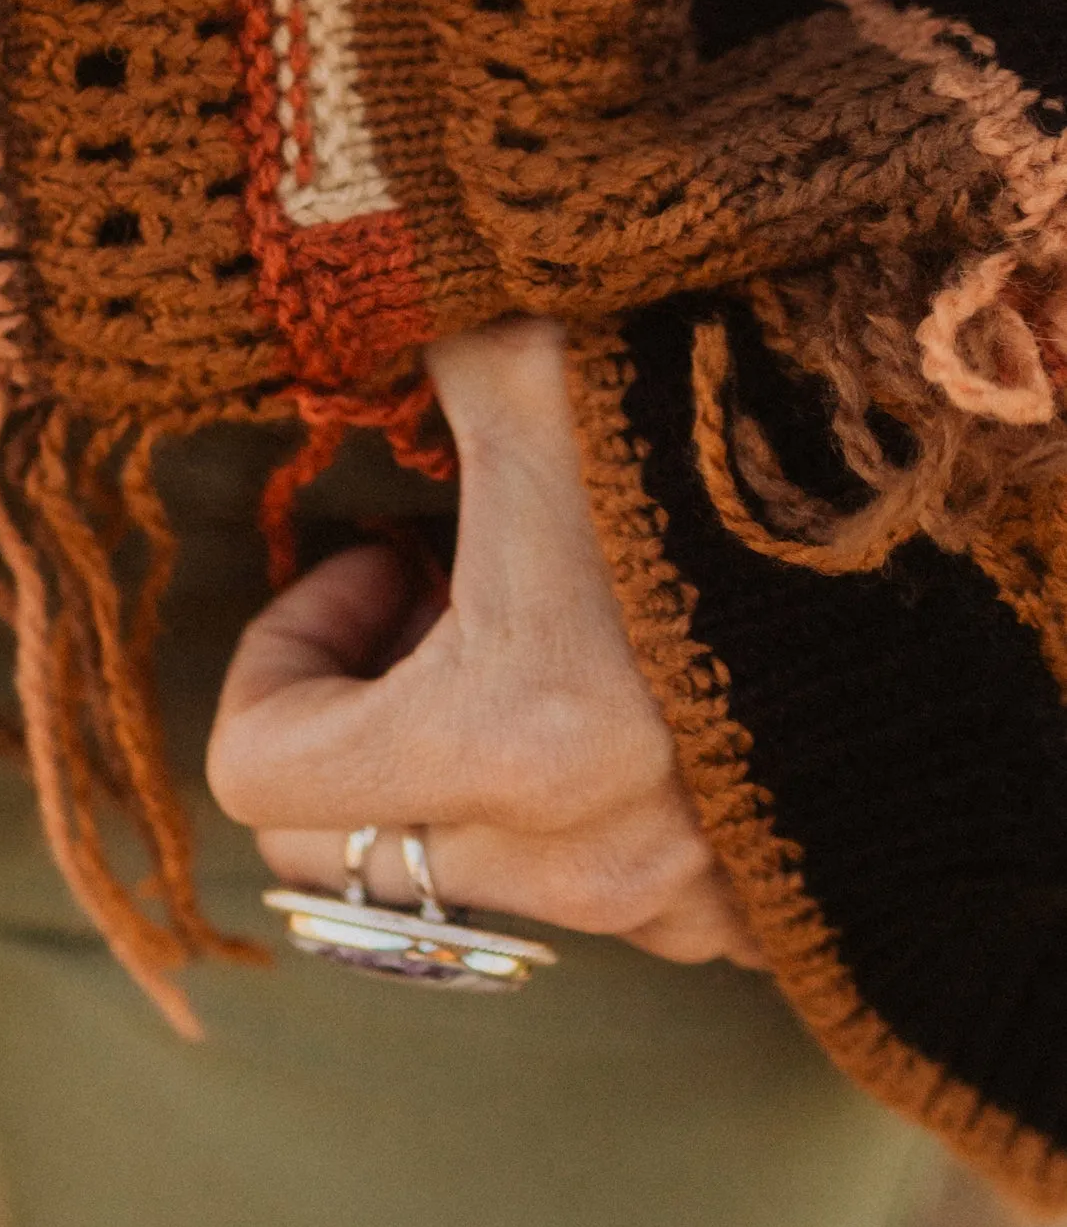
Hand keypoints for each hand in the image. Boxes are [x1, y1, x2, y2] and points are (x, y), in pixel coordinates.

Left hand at [207, 320, 760, 965]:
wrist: (970, 523)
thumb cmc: (746, 435)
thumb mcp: (553, 362)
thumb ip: (419, 348)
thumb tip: (347, 305)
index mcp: (511, 740)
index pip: (257, 776)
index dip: (281, 652)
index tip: (378, 556)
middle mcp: (588, 859)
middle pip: (344, 850)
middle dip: (361, 718)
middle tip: (438, 592)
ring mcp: (678, 904)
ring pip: (477, 868)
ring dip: (467, 750)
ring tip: (551, 614)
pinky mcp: (752, 920)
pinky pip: (600, 886)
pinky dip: (579, 795)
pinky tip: (643, 675)